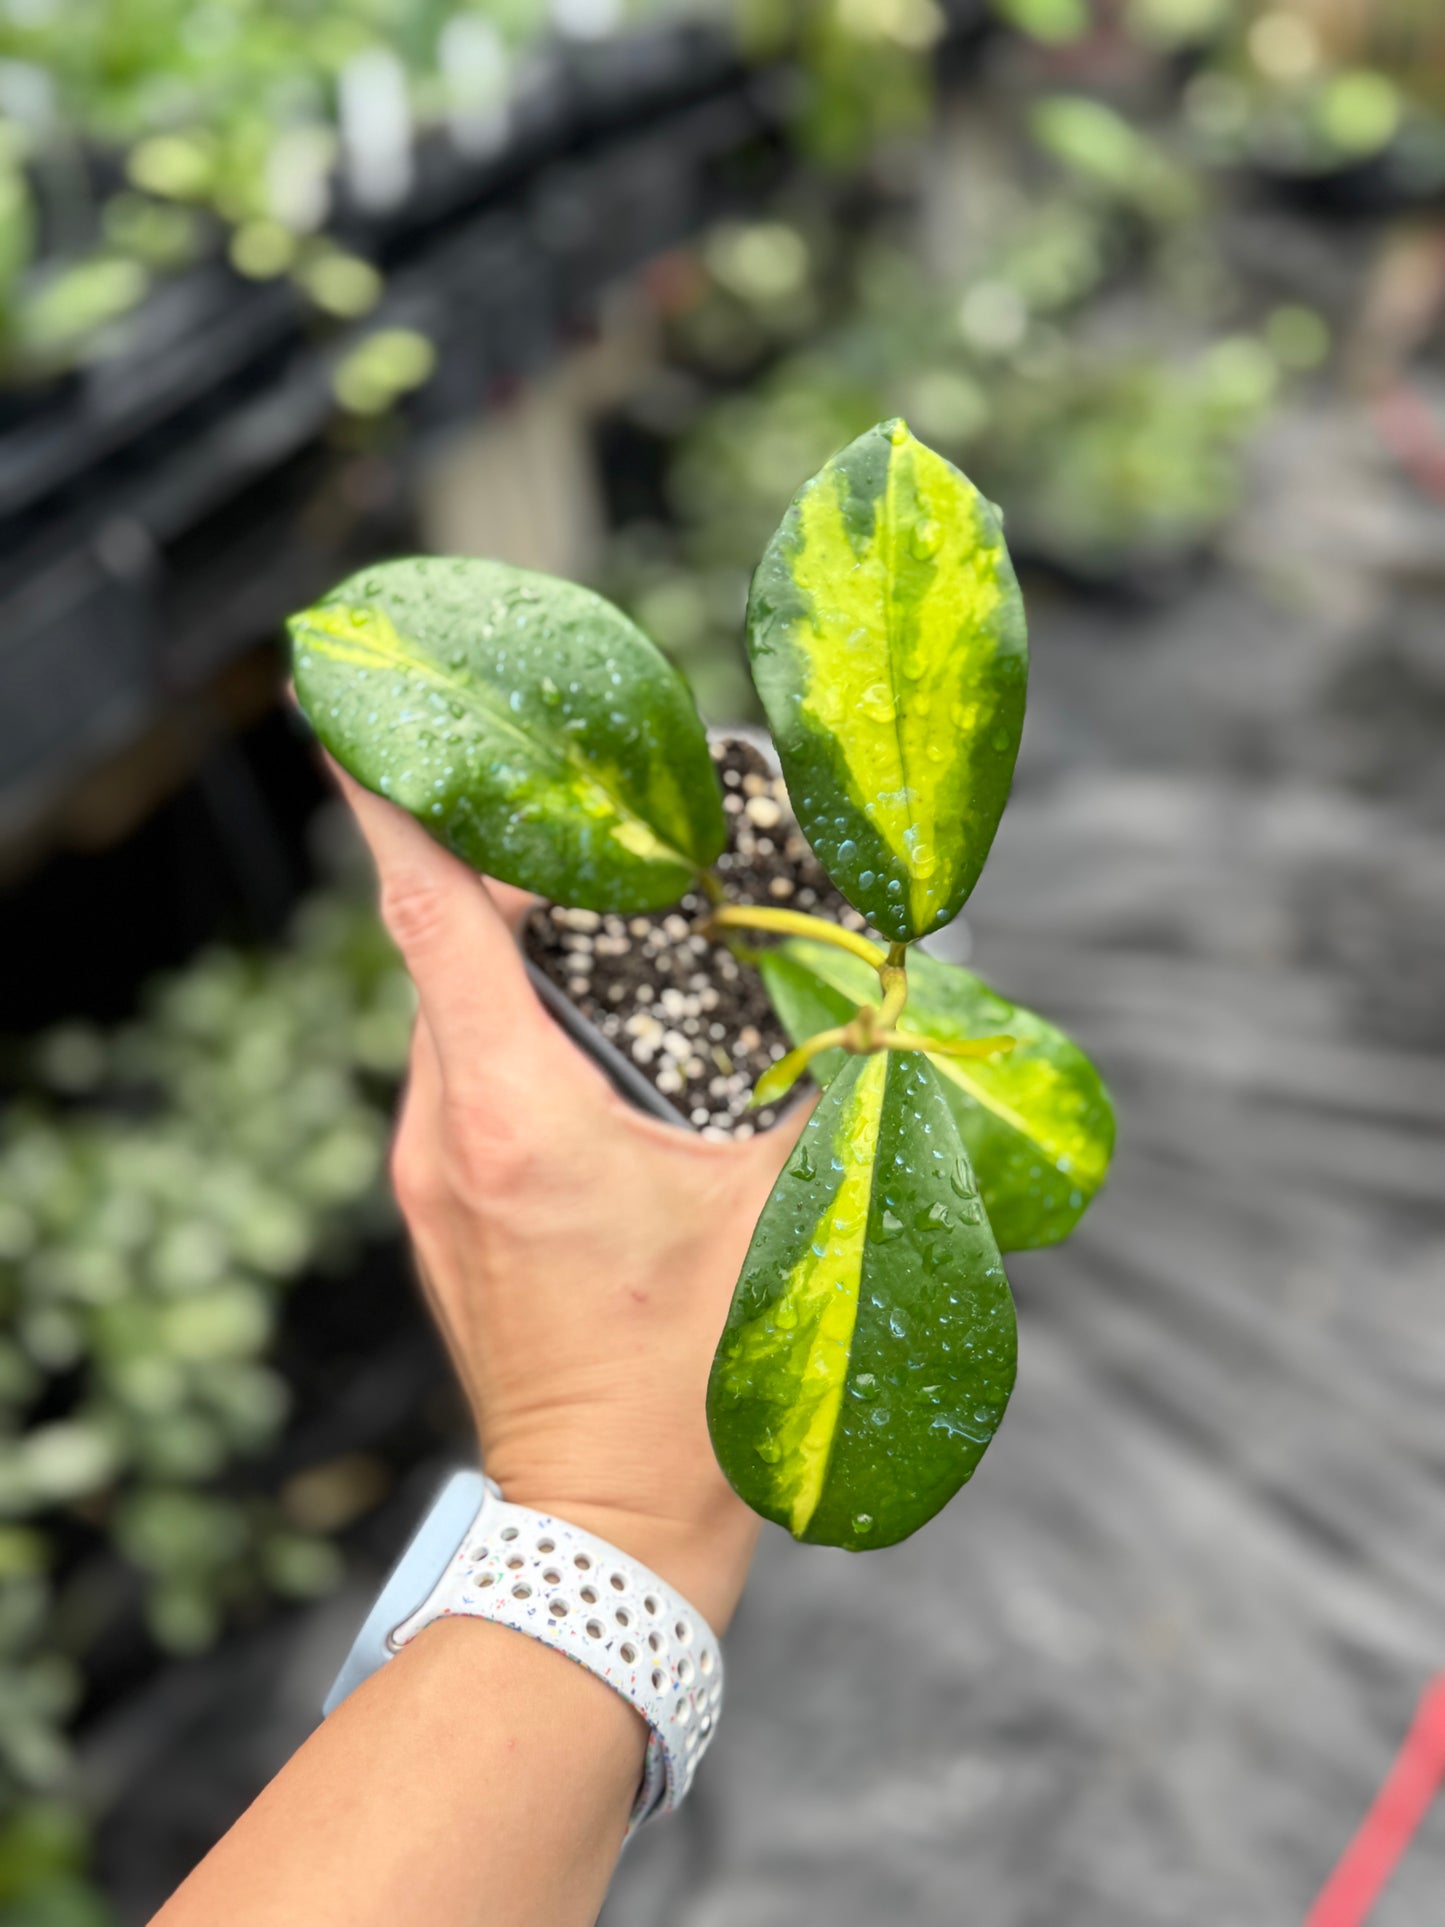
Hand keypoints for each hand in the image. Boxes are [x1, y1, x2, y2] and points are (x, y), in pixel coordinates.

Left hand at [336, 767, 806, 1631]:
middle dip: (482, 863)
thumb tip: (897, 1024)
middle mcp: (444, 1135)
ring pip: (441, 1017)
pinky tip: (568, 1022)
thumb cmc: (694, 1382)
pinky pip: (452, 1076)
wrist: (608, 1523)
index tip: (358, 716)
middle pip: (433, 951)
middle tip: (553, 798)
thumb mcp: (780, 1218)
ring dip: (491, 948)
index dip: (394, 807)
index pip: (431, 920)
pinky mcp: (441, 1212)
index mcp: (514, 1115)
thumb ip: (837, 1105)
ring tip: (572, 899)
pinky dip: (494, 1022)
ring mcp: (428, 1179)